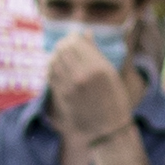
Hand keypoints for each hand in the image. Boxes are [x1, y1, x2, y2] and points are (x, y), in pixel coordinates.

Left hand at [42, 28, 132, 150]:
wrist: (106, 130)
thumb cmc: (114, 101)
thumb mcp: (111, 74)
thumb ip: (96, 53)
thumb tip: (86, 34)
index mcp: (98, 68)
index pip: (76, 42)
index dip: (73, 37)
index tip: (75, 39)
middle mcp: (82, 76)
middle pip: (62, 50)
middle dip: (63, 45)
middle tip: (66, 46)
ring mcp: (69, 87)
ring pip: (53, 61)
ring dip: (56, 55)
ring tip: (61, 57)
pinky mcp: (61, 96)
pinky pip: (50, 75)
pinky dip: (52, 68)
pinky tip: (57, 68)